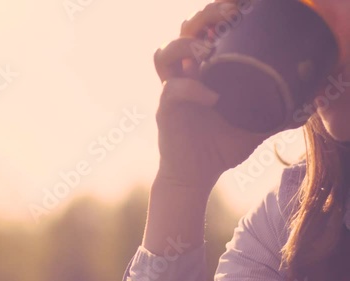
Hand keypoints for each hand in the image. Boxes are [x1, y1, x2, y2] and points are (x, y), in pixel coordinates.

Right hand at [153, 0, 271, 191]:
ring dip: (187, 47)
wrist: (196, 175)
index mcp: (204, 72)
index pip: (204, 32)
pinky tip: (213, 98)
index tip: (241, 8)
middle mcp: (185, 75)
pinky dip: (191, 88)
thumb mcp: (254, 125)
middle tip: (228, 15)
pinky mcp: (165, 110)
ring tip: (208, 53)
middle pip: (183, 31)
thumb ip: (275, 112)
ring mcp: (172, 90)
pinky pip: (172, 89)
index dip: (217, 16)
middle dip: (204, 18)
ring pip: (165, 53)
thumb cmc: (220, 147)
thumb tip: (306, 105)